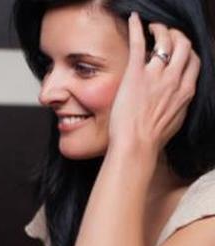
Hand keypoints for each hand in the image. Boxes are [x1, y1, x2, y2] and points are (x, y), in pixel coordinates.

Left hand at [108, 13, 199, 155]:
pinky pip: (139, 44)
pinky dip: (137, 28)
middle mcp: (174, 79)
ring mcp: (156, 75)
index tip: (179, 49)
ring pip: (165, 41)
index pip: (193, 60)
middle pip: (184, 45)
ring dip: (160, 29)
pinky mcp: (136, 74)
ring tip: (152, 27)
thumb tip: (177, 98)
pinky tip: (134, 19)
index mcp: (186, 90)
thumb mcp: (176, 118)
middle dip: (177, 35)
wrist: (136, 144)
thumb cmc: (152, 138)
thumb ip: (179, 102)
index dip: (187, 51)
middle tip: (166, 33)